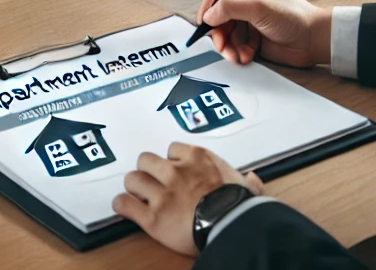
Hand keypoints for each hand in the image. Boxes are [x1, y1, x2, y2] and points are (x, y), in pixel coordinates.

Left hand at [112, 143, 262, 255]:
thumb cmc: (240, 206)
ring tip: (137, 194)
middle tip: (151, 181)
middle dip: (147, 170)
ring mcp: (162, 194)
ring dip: (134, 187)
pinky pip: (126, 204)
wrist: (233, 226)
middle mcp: (175, 171)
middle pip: (145, 159)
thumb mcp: (247, 187)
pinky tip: (124, 207)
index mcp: (196, 158)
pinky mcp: (153, 218)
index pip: (172, 148)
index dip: (171, 161)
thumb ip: (247, 182)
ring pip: (133, 179)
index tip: (174, 170)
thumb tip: (252, 180)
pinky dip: (122, 205)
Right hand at [197, 0, 332, 66]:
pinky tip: (246, 56)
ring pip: (223, 31)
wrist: (313, 41)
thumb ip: (230, 9)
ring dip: (227, 45)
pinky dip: (237, 52)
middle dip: (217, 31)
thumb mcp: (259, 7)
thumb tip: (208, 15)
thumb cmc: (294, 16)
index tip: (206, 18)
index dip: (208, 0)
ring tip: (236, 55)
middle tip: (220, 44)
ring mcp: (248, 18)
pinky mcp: (251, 36)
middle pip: (216, 12)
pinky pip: (234, 44)